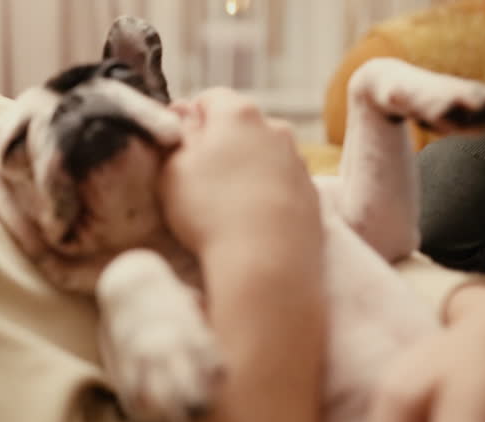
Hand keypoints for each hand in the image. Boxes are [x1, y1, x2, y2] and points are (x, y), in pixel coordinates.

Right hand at [159, 88, 320, 256]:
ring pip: (264, 154)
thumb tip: (181, 114)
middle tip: (198, 177)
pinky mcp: (312, 194)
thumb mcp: (172, 170)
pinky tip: (251, 220)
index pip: (210, 98)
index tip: (177, 145)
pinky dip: (267, 192)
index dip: (189, 120)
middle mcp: (275, 128)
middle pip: (241, 125)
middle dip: (220, 143)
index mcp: (238, 114)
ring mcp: (298, 161)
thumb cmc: (209, 211)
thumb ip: (176, 136)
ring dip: (246, 168)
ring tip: (226, 204)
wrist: (266, 261)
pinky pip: (282, 183)